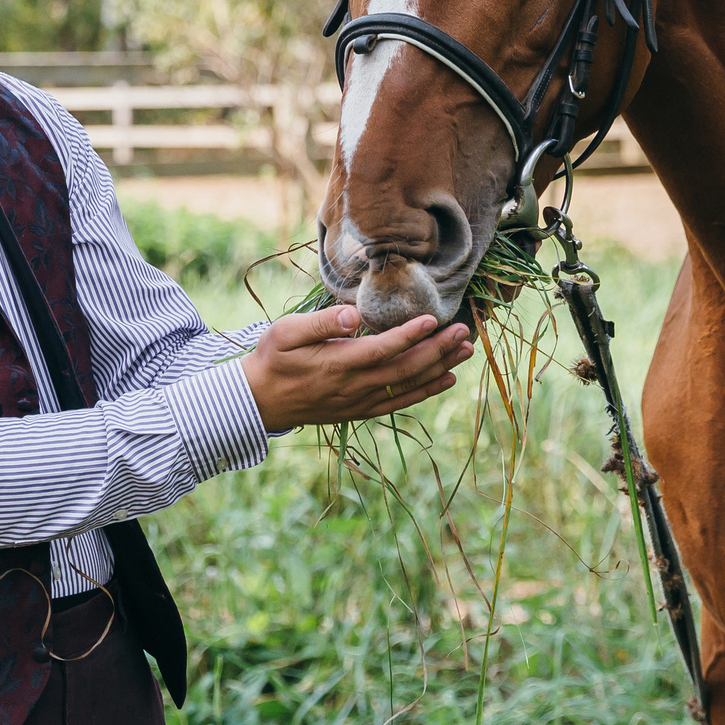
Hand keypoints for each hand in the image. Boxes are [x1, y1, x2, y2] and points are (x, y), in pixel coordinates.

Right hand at [239, 304, 476, 431]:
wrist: (259, 401)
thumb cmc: (271, 359)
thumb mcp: (284, 333)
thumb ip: (320, 323)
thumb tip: (352, 314)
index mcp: (337, 364)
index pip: (382, 349)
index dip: (411, 336)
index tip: (434, 320)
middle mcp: (353, 387)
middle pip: (405, 370)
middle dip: (438, 350)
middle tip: (464, 332)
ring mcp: (359, 402)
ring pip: (408, 387)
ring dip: (439, 369)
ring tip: (465, 351)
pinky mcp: (360, 410)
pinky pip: (399, 403)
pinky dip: (425, 392)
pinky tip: (445, 379)